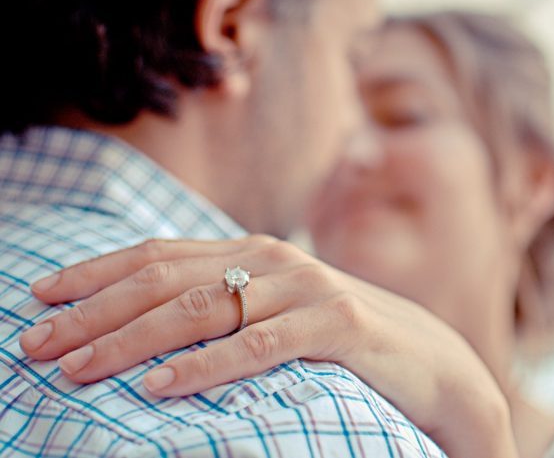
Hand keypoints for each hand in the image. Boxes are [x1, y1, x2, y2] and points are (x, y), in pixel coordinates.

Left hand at [21, 237, 516, 457]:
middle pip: (167, 279)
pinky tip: (160, 387)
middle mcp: (271, 258)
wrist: (427, 356)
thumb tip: (146, 321)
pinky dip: (206, 365)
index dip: (96, 272)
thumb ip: (224, 301)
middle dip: (95, 311)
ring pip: (204, 308)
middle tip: (37, 344)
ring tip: (79, 369)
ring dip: (133, 340)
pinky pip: (260, 345)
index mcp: (251, 252)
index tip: (40, 296)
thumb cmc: (338, 336)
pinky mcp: (338, 321)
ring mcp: (305, 287)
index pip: (158, 253)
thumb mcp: (272, 312)